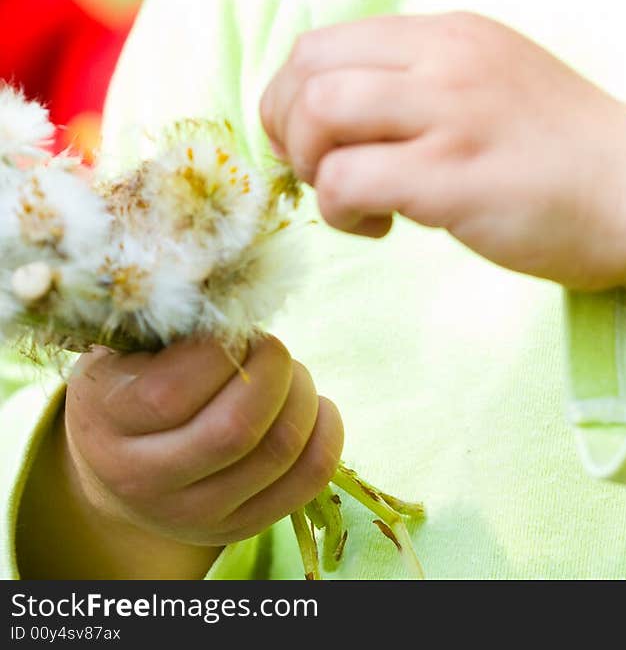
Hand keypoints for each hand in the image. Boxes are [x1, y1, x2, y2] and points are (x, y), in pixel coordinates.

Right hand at [49, 334, 341, 574]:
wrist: (116, 461)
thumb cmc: (132, 377)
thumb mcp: (129, 344)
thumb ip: (171, 320)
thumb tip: (236, 291)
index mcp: (106, 422)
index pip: (173, 392)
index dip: (220, 346)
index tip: (230, 326)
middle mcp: (142, 480)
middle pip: (235, 430)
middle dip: (273, 369)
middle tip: (270, 345)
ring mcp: (191, 514)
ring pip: (278, 453)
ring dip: (302, 395)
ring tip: (289, 372)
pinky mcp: (235, 528)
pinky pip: (306, 482)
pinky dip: (326, 433)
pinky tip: (314, 405)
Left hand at [260, 13, 625, 318]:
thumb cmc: (563, 153)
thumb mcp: (491, 80)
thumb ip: (423, 79)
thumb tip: (334, 107)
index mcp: (449, 32)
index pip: (324, 41)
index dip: (294, 95)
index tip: (316, 142)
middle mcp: (445, 58)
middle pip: (307, 68)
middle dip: (287, 127)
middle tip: (320, 171)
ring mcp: (451, 113)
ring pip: (318, 113)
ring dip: (312, 165)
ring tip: (352, 199)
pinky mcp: (455, 175)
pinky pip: (349, 181)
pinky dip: (341, 211)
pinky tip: (382, 227)